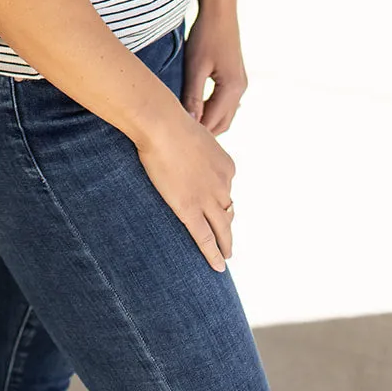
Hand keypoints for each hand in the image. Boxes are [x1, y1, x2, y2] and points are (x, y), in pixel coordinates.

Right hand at [135, 105, 235, 271]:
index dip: (221, 200)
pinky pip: (205, 238)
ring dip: (225, 244)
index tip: (216, 207)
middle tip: (227, 239)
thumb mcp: (194, 134)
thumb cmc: (171, 123)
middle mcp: (223, 185)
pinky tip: (219, 266)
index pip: (227, 189)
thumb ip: (196, 148)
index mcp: (226, 167)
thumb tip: (188, 147)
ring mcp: (208, 199)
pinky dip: (213, 254)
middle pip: (229, 212)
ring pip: (222, 229)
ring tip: (226, 256)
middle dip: (228, 227)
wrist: (162, 126)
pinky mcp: (190, 210)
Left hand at [182, 0, 246, 135]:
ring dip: (208, 123)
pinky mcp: (235, 78)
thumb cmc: (206, 35)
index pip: (213, 122)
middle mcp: (240, 90)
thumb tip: (189, 122)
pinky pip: (225, 104)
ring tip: (185, 128)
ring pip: (225, 115)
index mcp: (232, 89)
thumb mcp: (196, 66)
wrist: (220, 11)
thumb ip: (193, 96)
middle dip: (203, 133)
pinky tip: (197, 112)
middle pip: (222, 124)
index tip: (175, 140)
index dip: (196, 134)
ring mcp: (240, 84)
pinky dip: (213, 112)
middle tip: (179, 138)